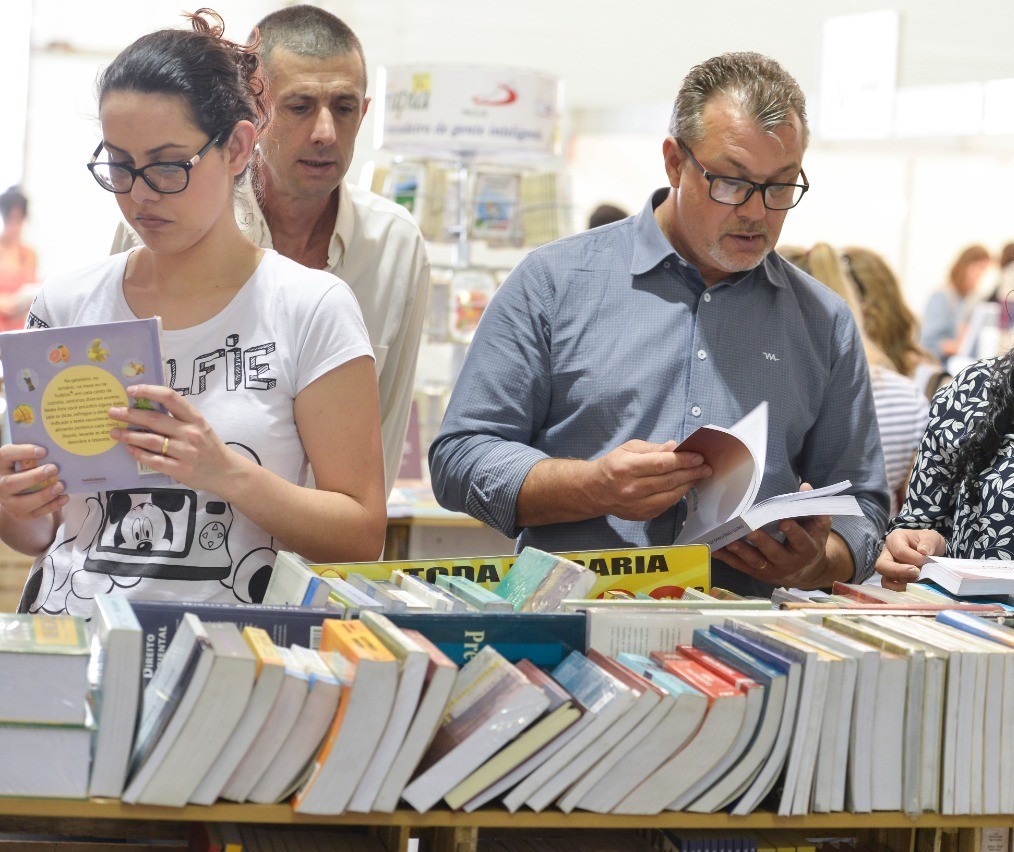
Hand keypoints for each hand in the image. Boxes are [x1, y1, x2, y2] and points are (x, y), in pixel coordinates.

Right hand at [0, 443, 67, 519]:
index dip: (24, 452)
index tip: (43, 451)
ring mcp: (8, 501)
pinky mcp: (20, 514)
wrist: (15, 492)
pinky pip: (35, 513)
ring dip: (43, 495)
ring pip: (22, 502)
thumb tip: (56, 449)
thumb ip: (34, 456)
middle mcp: (1, 483)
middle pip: (12, 482)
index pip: (6, 455)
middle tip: (54, 469)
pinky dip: (51, 506)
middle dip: (34, 476)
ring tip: (60, 486)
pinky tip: (64, 497)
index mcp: (1, 465)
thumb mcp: (24, 460)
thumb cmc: (24, 469)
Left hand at [108, 384, 243, 494]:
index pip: (170, 398)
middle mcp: (190, 433)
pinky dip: (139, 453)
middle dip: (129, 414)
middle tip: (112, 412)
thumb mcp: (200, 426)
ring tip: (114, 432)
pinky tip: (129, 449)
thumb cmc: (209, 446)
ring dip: (129, 435)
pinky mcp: (181, 469)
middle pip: (154, 419)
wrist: (226, 472)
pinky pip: (154, 460)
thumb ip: (178, 418)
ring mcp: (185, 452)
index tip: (131, 390)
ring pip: (151, 440)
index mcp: (195, 418)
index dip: (148, 391)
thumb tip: (146, 408)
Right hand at [587, 439, 711, 521]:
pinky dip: (677, 495)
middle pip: (669, 480)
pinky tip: (683, 486)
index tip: (698, 457)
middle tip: (706, 467)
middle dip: (691, 472)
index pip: (661, 464)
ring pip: (670, 495)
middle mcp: (632, 488)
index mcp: (627, 468)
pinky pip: (666, 505)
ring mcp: (637, 505)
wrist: (594, 490)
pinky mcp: (641, 515)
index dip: (683, 460)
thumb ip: (652, 448)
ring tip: (699, 476)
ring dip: (688, 485)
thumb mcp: (628, 448)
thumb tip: (674, 447)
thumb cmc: (613, 465)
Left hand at [713, 483, 840, 588]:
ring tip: (729, 541)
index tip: (784, 521)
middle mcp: (789, 562)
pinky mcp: (756, 573)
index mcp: (806, 549)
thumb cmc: (810, 540)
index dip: (794, 532)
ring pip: (755, 562)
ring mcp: (771, 570)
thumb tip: (805, 486)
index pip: (801, 541)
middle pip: (774, 553)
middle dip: (762, 543)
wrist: (806, 570)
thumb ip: (814, 507)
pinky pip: (740, 566)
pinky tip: (715, 549)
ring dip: (741, 552)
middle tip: (751, 531)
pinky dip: (726, 558)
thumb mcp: (818, 525)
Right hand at [876, 528, 945, 590]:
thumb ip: (928, 542)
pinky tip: (914, 590)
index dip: (913, 558)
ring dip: (899, 585)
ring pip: (885, 579)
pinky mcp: (893, 579)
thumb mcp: (931, 537)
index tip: (926, 560)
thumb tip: (923, 550)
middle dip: (899, 571)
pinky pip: (892, 588)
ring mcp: (888, 568)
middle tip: (916, 573)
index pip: (899, 551)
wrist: (929, 551)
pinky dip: (902, 591)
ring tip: (915, 584)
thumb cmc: (927, 543)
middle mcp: (887, 554)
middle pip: (882, 565)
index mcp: (894, 539)